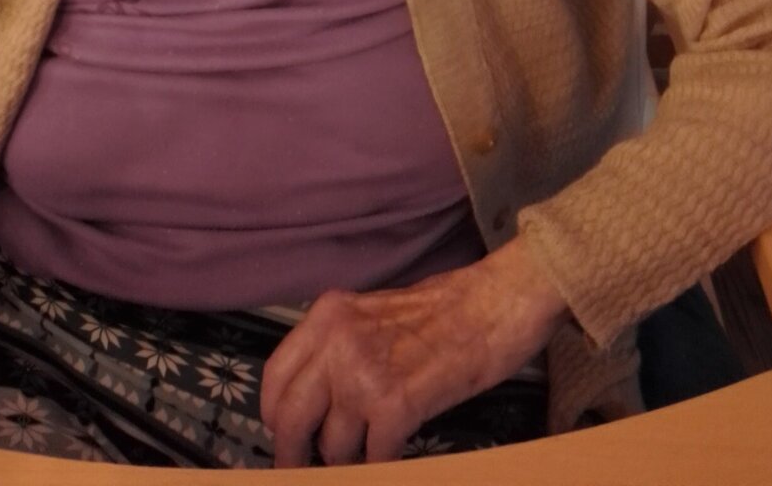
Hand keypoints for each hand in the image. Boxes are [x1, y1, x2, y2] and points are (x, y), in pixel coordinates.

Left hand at [259, 234, 570, 465]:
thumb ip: (338, 351)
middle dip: (294, 454)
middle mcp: (337, 340)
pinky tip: (397, 453)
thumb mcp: (373, 317)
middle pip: (288, 417)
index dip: (276, 418)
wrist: (495, 303)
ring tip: (370, 453)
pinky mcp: (395, 402)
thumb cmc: (446, 312)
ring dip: (349, 460)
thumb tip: (314, 404)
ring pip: (331, 446)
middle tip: (303, 471)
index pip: (276, 378)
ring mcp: (363, 372)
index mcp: (327, 315)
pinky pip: (373, 457)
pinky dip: (382, 464)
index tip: (285, 439)